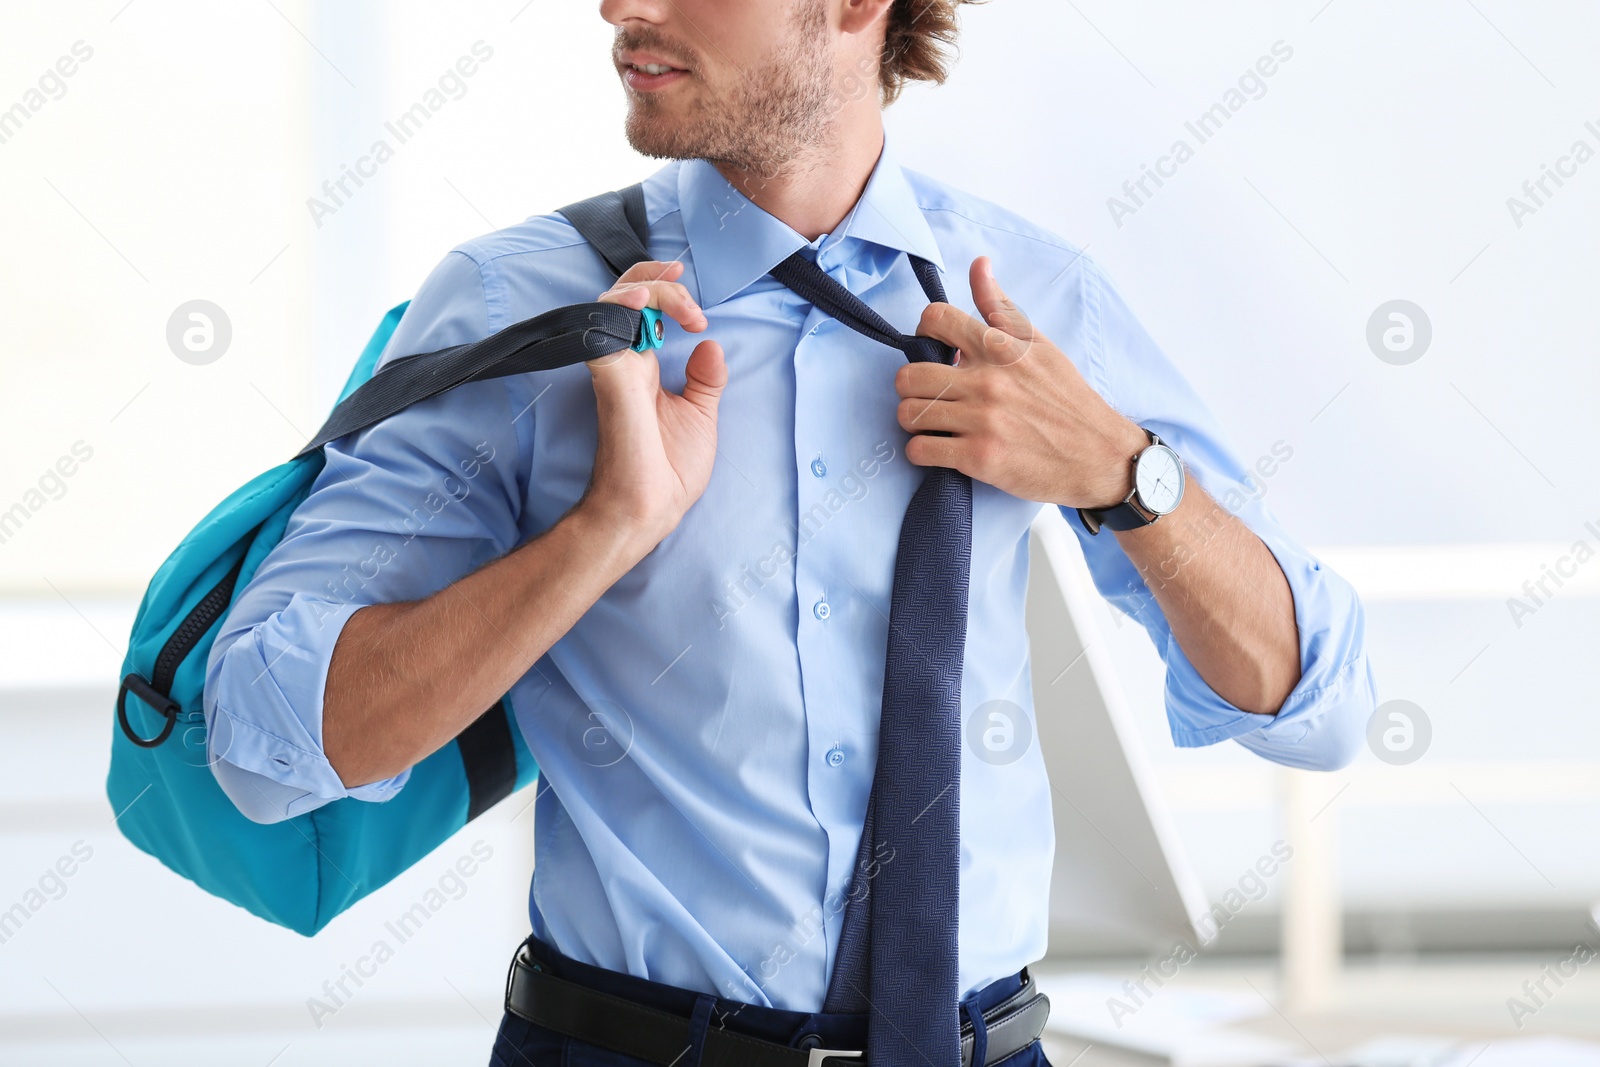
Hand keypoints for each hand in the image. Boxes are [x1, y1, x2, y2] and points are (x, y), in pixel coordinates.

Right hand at [583, 261, 726, 547]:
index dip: (663, 291)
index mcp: (642, 367)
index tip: (697, 310)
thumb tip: (711, 345)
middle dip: (655, 278)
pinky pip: (600, 326)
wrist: (652, 506)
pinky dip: (620, 305)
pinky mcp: (609, 375)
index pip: (642, 310)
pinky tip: (643, 303)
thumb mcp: (699, 414)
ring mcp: (614, 366)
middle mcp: (624, 361)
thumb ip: (704, 379)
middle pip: (624, 294)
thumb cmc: (670, 469)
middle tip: (685, 289)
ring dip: (644, 285)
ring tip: (677, 297)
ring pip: (611, 300)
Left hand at [897, 257, 1147, 507]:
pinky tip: (939, 447)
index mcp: (1000, 349)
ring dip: (914, 419)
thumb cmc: (1066, 398)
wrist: (1099, 453)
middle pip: (908, 375)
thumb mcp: (1039, 344)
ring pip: (908, 413)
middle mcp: (988, 381)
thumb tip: (978, 264)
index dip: (924, 333)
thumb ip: (1000, 307)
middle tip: (929, 393)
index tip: (934, 349)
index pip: (935, 320)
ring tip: (932, 421)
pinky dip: (921, 451)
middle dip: (911, 385)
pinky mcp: (979, 457)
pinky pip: (920, 450)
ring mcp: (982, 420)